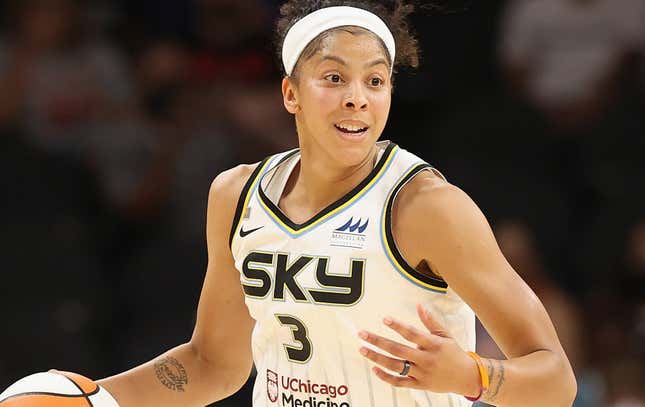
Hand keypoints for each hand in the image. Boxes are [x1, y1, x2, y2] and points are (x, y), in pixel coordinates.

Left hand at [358, 304, 480, 396]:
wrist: (467, 378)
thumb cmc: (454, 353)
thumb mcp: (445, 335)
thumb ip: (430, 321)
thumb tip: (419, 306)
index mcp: (433, 345)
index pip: (412, 334)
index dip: (398, 326)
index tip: (384, 319)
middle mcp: (426, 360)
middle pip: (398, 350)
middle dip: (378, 341)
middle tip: (362, 334)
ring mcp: (422, 373)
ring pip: (396, 366)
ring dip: (377, 358)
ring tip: (363, 349)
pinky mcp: (419, 385)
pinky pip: (400, 382)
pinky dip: (386, 377)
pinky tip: (374, 368)